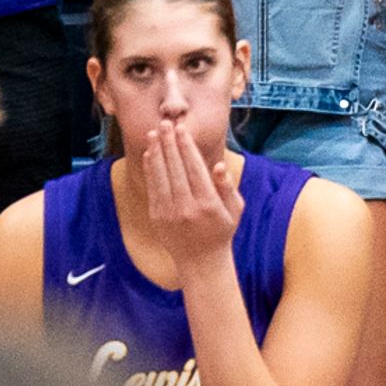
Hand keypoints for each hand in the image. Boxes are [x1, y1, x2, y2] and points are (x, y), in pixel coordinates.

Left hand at [134, 119, 245, 266]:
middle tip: (165, 122)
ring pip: (160, 176)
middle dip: (169, 143)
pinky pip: (152, 188)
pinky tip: (150, 153)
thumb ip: (228, 187)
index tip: (182, 128)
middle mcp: (187, 208)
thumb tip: (219, 165)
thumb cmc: (222, 230)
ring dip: (156, 152)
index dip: (186, 146)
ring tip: (153, 132)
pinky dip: (150, 169)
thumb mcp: (235, 210)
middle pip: (175, 168)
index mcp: (208, 204)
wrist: (201, 262)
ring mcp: (169, 214)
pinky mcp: (157, 217)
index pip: (194, 168)